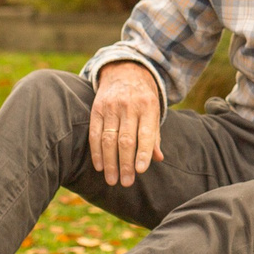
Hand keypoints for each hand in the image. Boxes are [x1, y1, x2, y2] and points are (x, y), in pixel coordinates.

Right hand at [89, 62, 164, 187]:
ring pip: (109, 139)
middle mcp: (129, 106)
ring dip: (110, 162)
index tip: (141, 171)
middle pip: (126, 140)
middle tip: (126, 183)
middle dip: (126, 164)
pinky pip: (94, 133)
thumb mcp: (154, 110)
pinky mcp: (97, 108)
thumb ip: (155, 135)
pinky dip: (96, 152)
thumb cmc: (143, 97)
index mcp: (148, 107)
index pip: (146, 134)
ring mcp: (111, 107)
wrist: (125, 70)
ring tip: (112, 180)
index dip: (143, 153)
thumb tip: (158, 158)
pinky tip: (99, 166)